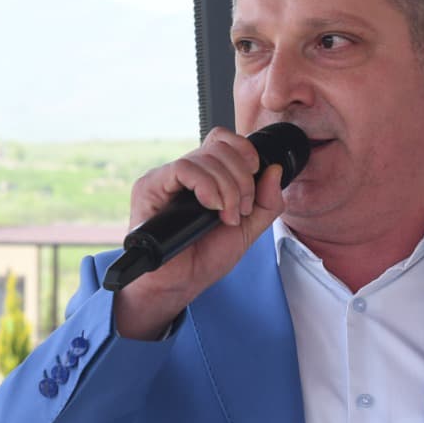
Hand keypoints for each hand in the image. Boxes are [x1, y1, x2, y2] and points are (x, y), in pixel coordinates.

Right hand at [112, 129, 285, 340]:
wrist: (182, 282)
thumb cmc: (206, 256)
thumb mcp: (248, 229)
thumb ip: (266, 202)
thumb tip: (273, 170)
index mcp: (206, 176)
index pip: (223, 139)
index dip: (244, 150)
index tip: (256, 174)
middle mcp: (186, 173)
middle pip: (220, 146)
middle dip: (242, 179)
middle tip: (240, 210)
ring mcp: (167, 177)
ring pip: (204, 156)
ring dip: (227, 188)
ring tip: (226, 216)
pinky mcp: (150, 186)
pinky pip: (183, 168)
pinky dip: (206, 186)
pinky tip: (212, 207)